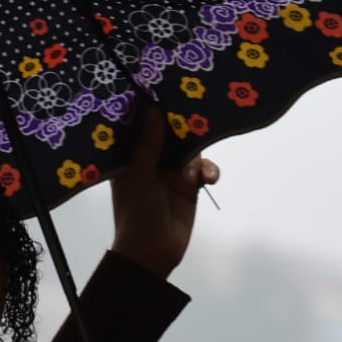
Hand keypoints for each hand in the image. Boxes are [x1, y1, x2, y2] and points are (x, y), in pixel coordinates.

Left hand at [110, 102, 219, 278]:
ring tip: (195, 170)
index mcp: (131, 156)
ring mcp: (172, 171)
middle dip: (185, 126)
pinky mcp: (190, 185)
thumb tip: (153, 110)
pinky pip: (204, 169)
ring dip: (198, 155)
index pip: (141, 126)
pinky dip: (209, 171)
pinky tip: (207, 180)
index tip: (166, 87)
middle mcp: (151, 159)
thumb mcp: (140, 177)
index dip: (151, 109)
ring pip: (191, 149)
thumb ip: (149, 144)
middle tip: (199, 111)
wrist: (154, 253)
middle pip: (171, 133)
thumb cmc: (136, 213)